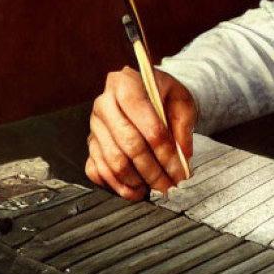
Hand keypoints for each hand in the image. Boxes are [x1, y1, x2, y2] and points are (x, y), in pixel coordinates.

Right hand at [85, 66, 196, 200]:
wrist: (149, 93)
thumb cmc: (165, 96)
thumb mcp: (182, 102)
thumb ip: (183, 129)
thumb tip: (183, 160)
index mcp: (127, 84)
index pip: (147, 124)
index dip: (164, 151)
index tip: (179, 170)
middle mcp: (104, 103)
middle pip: (128, 144)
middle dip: (152, 170)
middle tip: (169, 185)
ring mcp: (94, 125)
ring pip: (113, 161)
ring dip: (136, 181)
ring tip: (155, 188)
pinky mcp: (89, 143)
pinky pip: (97, 170)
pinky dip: (117, 185)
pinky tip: (136, 190)